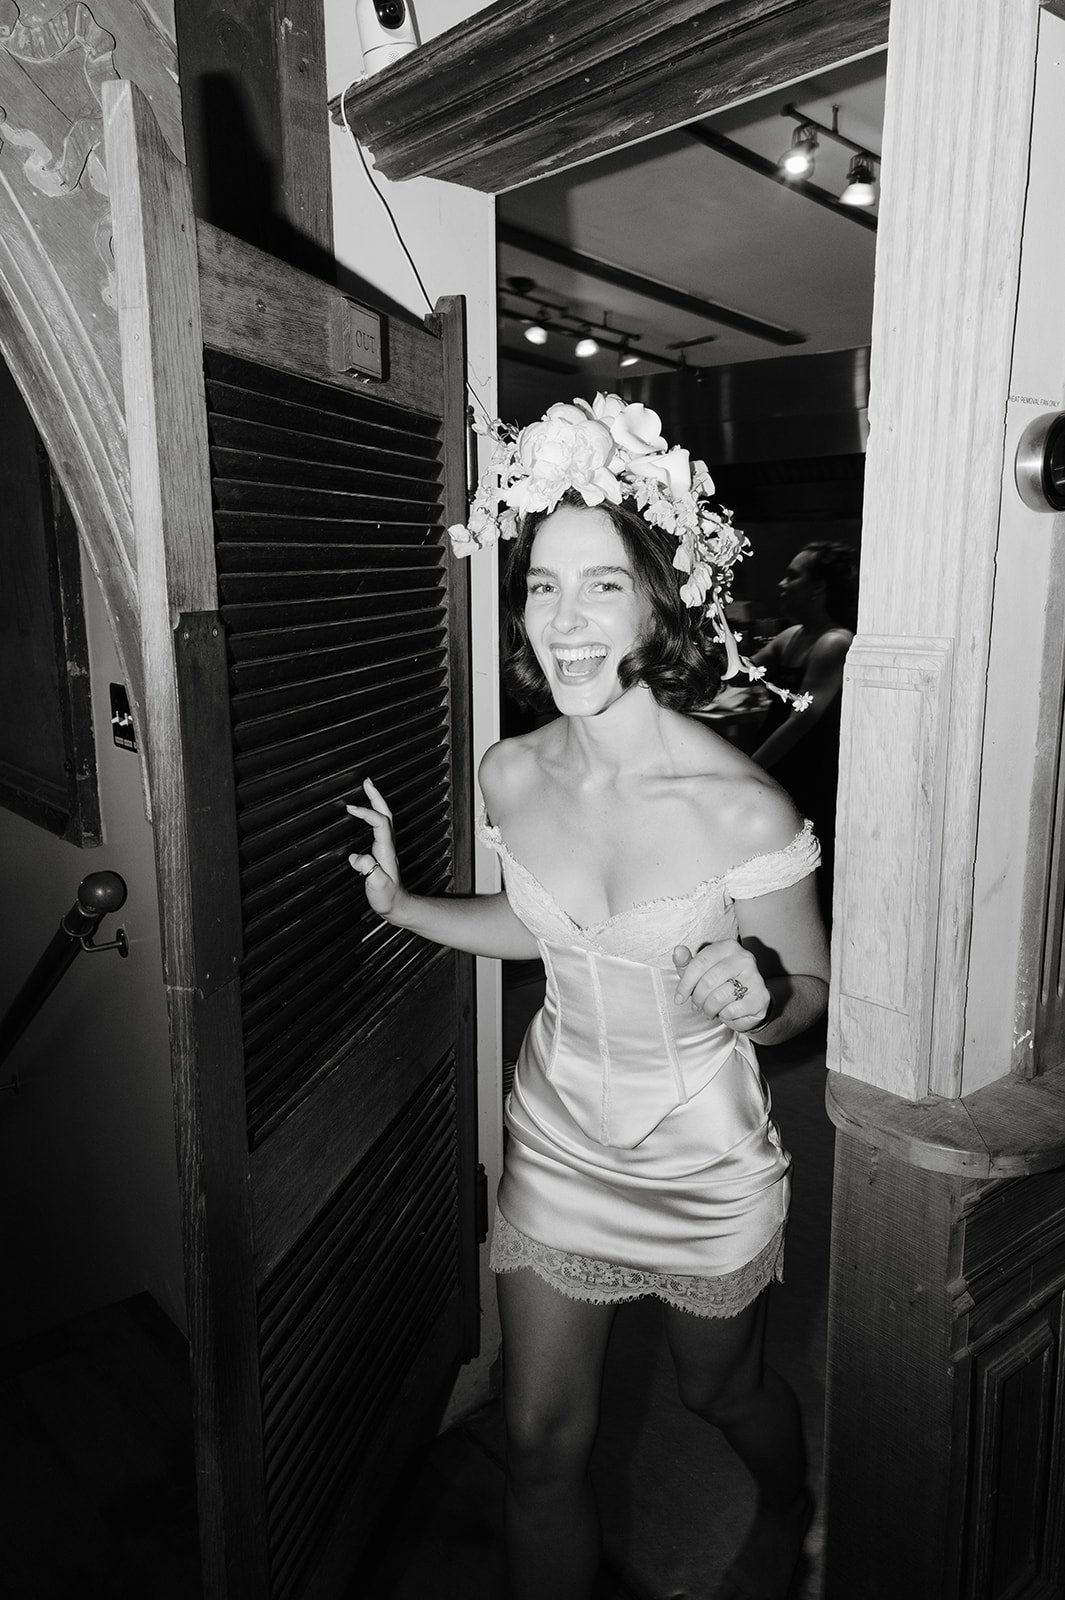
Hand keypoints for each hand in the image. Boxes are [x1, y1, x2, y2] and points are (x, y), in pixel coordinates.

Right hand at [345, 778, 402, 916]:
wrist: (397, 906)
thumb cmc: (388, 898)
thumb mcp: (377, 886)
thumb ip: (369, 870)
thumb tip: (356, 858)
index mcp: (386, 850)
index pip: (379, 823)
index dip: (367, 813)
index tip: (351, 808)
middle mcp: (387, 845)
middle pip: (385, 814)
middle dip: (376, 796)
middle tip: (366, 781)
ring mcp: (386, 847)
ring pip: (384, 818)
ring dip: (375, 802)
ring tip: (366, 789)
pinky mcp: (382, 852)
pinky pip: (378, 826)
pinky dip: (371, 815)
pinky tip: (364, 814)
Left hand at [672, 940, 770, 1031]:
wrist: (748, 1004)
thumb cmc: (719, 985)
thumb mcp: (699, 973)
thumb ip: (687, 963)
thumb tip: (678, 950)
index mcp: (728, 947)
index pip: (700, 963)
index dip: (685, 983)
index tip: (679, 998)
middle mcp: (744, 958)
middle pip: (709, 980)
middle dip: (697, 998)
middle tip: (696, 1006)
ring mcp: (755, 977)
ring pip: (719, 997)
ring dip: (709, 1008)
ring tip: (709, 1010)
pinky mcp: (761, 997)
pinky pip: (732, 1010)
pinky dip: (724, 1015)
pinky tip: (726, 1012)